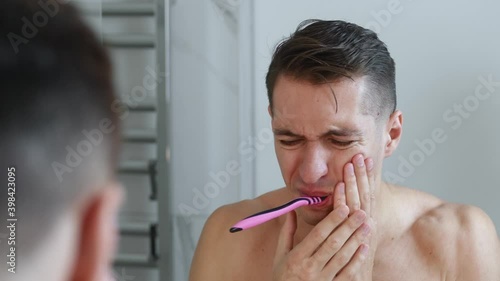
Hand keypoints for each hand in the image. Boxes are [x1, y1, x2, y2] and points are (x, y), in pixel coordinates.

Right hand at [272, 183, 370, 280]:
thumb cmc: (282, 277)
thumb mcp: (280, 255)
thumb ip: (287, 232)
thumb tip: (291, 210)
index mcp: (297, 257)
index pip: (317, 235)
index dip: (332, 220)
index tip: (343, 207)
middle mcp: (310, 268)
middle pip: (333, 244)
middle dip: (348, 227)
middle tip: (361, 213)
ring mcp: (322, 280)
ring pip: (342, 258)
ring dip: (356, 241)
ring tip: (367, 226)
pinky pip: (347, 275)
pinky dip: (357, 261)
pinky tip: (365, 248)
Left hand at [339, 154, 376, 278]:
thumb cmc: (353, 262)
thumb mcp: (355, 239)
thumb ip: (347, 221)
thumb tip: (346, 203)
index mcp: (366, 223)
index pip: (367, 195)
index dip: (365, 177)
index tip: (364, 158)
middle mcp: (367, 226)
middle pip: (365, 195)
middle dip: (362, 175)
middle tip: (359, 155)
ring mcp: (362, 233)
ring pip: (358, 204)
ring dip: (355, 184)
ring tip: (350, 165)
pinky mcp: (354, 242)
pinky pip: (346, 219)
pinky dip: (343, 204)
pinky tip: (339, 190)